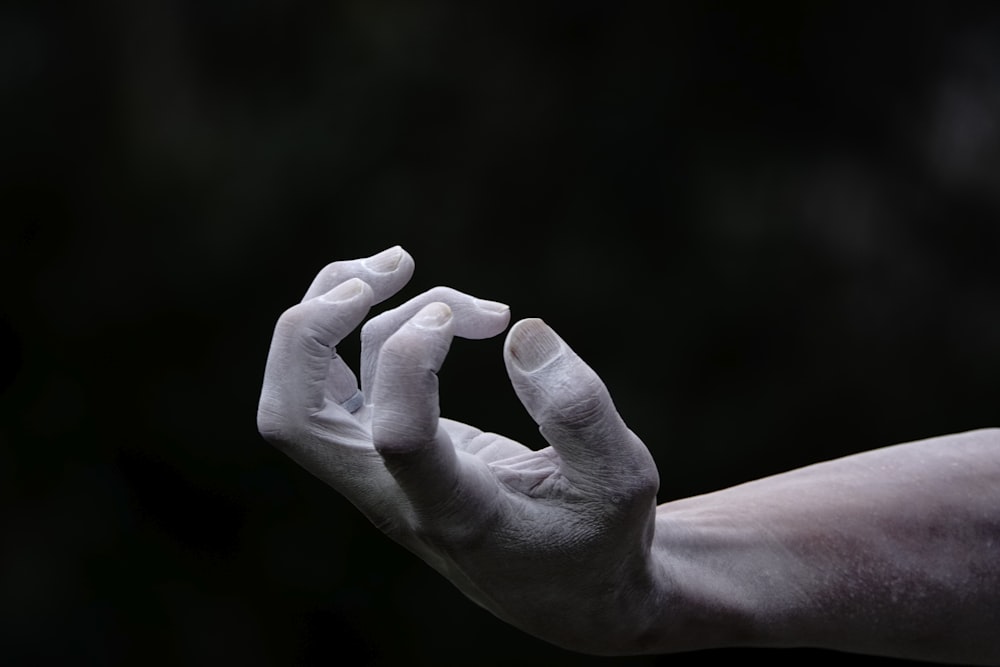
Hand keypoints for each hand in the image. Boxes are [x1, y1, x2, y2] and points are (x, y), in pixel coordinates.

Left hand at [257, 246, 662, 652]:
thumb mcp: (623, 479)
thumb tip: (520, 332)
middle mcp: (396, 494)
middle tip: (391, 270)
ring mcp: (377, 472)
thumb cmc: (598, 538)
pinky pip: (333, 381)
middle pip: (294, 417)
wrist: (565, 591)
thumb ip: (581, 410)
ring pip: (301, 390)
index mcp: (458, 511)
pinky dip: (358, 325)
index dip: (415, 360)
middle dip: (316, 325)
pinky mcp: (380, 449)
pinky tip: (417, 303)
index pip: (395, 440)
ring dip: (336, 308)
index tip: (490, 318)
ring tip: (403, 263)